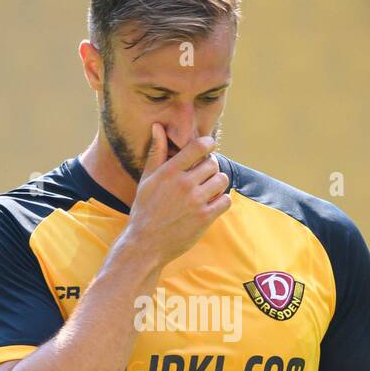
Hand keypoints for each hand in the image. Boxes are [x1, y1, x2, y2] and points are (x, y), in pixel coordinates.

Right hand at [121, 123, 231, 268]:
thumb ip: (157, 152)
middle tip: (204, 175)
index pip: (198, 146)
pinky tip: (212, 203)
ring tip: (209, 189)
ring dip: (218, 183)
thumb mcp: (147, 179)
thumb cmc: (144, 209)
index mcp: (170, 171)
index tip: (209, 147)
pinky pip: (225, 201)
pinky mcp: (205, 218)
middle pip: (213, 163)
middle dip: (211, 167)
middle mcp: (184, 184)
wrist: (145, 244)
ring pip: (222, 180)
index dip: (208, 144)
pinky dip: (222, 201)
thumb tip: (158, 126)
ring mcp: (196, 201)